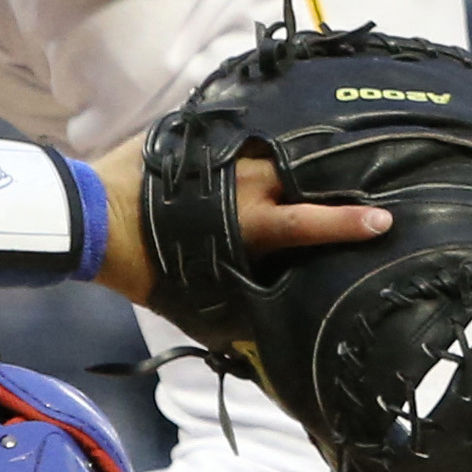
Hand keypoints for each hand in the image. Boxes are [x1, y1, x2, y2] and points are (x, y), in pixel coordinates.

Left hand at [89, 132, 393, 304]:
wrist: (89, 218)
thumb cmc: (141, 266)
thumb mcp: (189, 297)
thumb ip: (230, 306)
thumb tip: (258, 335)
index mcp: (247, 221)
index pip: (309, 222)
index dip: (347, 224)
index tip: (382, 221)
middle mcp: (241, 182)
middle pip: (299, 174)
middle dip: (330, 176)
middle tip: (361, 174)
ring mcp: (219, 155)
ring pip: (270, 150)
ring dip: (292, 157)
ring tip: (321, 153)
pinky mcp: (193, 139)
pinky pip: (234, 136)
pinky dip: (252, 141)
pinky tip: (265, 136)